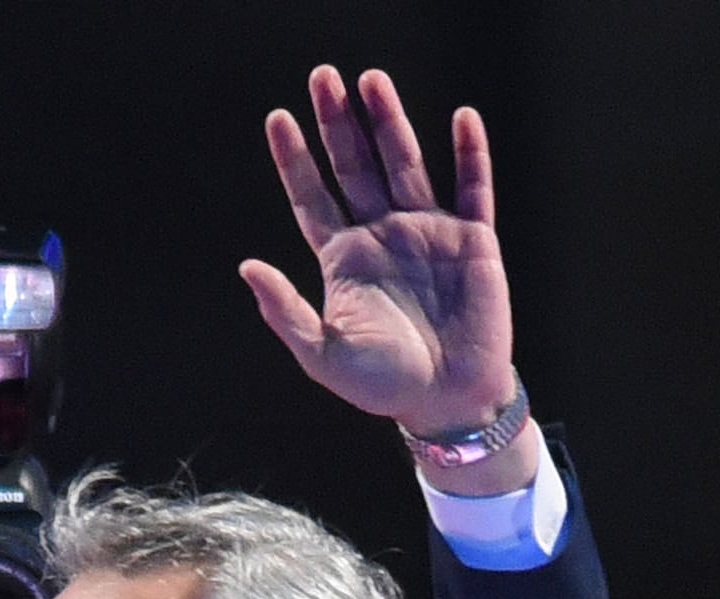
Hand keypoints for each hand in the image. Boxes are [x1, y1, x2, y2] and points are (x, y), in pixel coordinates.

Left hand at [242, 68, 525, 463]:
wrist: (445, 400)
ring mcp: (428, 233)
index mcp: (343, 259)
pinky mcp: (474, 241)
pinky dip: (470, 154)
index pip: (312, 196)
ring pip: (405, 164)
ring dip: (390, 122)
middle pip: (355, 166)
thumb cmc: (381, 383)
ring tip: (371, 81)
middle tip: (322, 77)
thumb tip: (245, 266)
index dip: (295, 157)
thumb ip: (284, 311)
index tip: (278, 118)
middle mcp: (382, 235)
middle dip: (338, 122)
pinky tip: (462, 118)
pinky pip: (474, 188)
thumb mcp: (321, 353)